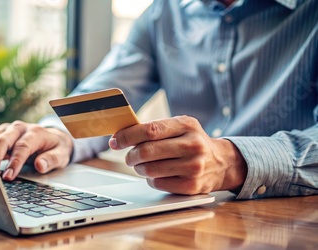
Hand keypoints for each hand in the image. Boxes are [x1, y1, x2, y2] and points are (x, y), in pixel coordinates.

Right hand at [0, 121, 72, 180]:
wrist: (53, 137)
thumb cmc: (56, 148)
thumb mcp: (61, 155)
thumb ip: (52, 160)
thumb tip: (40, 166)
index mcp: (35, 132)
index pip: (22, 146)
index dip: (15, 161)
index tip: (8, 176)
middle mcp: (19, 128)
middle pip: (3, 140)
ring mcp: (8, 130)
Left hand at [109, 116, 246, 194]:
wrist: (222, 163)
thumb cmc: (191, 142)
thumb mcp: (180, 126)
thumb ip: (155, 128)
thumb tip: (121, 135)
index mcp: (186, 125)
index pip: (149, 130)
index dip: (127, 136)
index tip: (115, 141)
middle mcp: (192, 145)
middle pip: (146, 152)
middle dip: (131, 155)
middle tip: (129, 157)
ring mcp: (194, 167)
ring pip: (150, 170)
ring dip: (140, 168)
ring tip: (143, 165)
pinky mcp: (192, 186)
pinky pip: (158, 184)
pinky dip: (151, 180)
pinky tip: (157, 174)